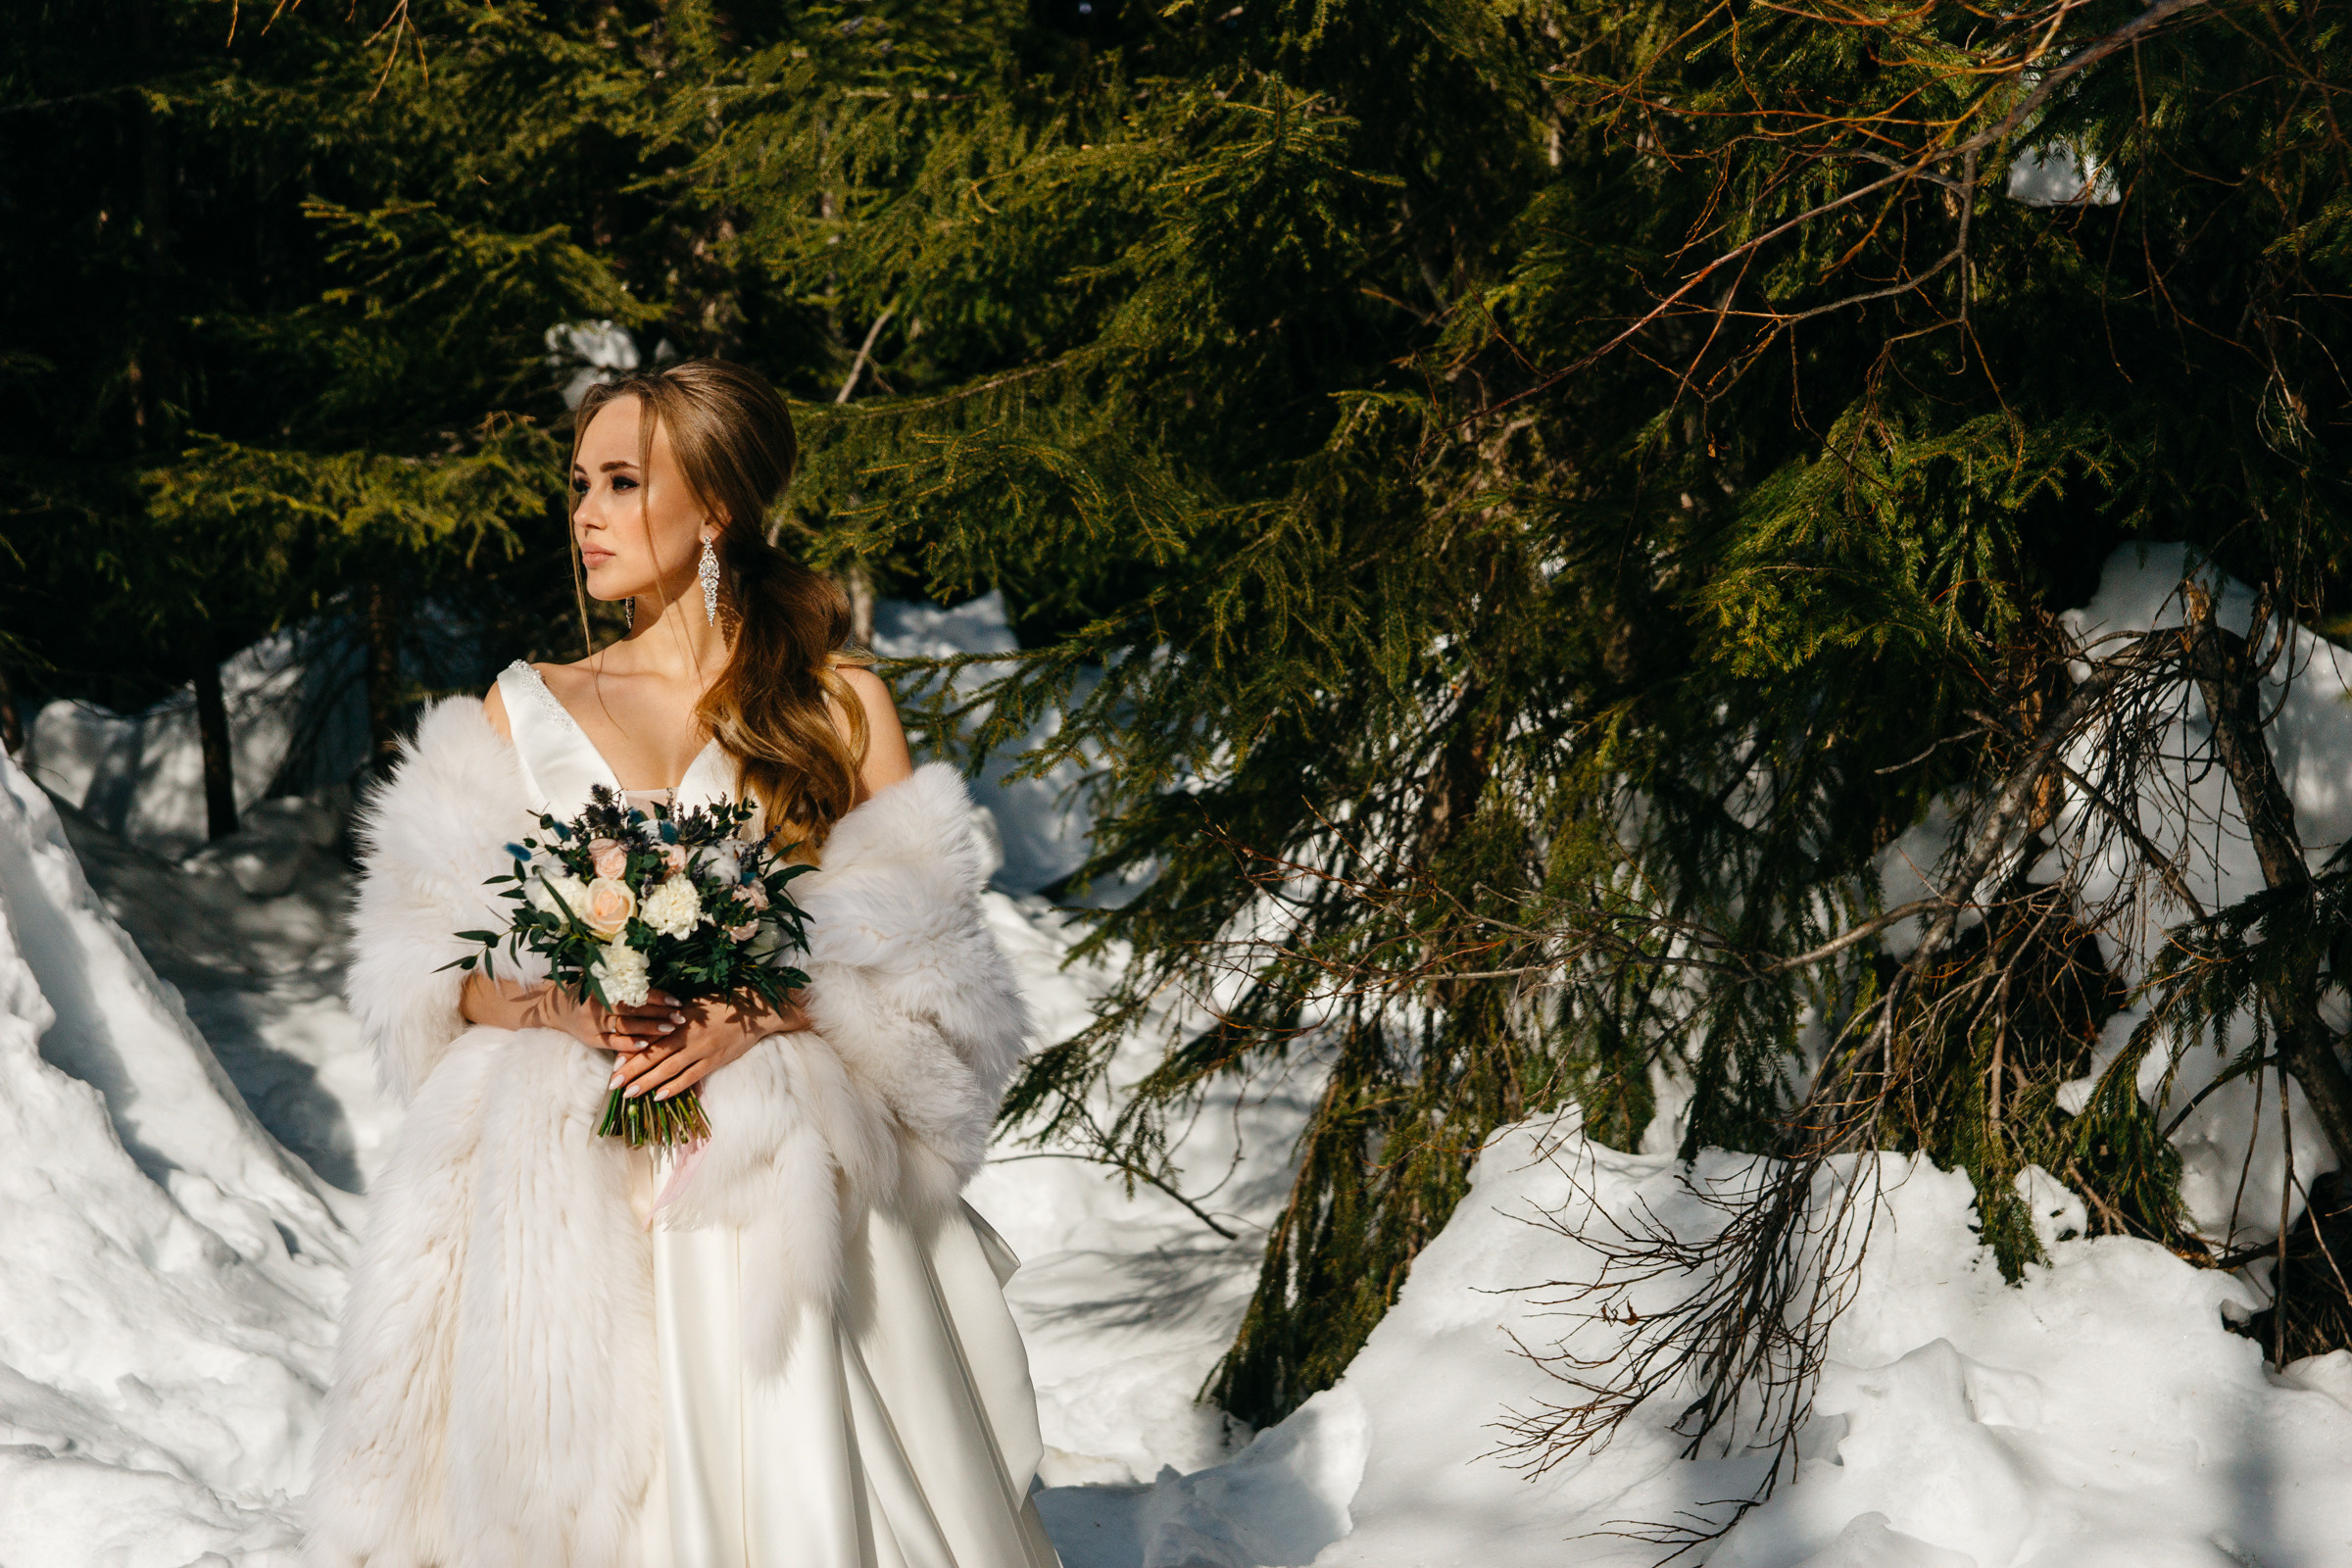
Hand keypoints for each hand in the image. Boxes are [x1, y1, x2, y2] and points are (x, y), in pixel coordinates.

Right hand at [562, 986, 687, 1056]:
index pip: (634, 993)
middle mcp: (598, 1006)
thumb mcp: (599, 978)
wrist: (556, 1008)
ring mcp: (594, 1025)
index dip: (657, 997)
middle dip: (659, 1014)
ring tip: (671, 1029)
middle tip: (681, 1017)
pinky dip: (629, 1045)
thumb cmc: (585, 989)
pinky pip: (612, 1043)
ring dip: (649, 1029)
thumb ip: (622, 977)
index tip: (676, 1000)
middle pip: (634, 1011)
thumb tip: (655, 970)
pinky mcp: (592, 1040)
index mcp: (603, 987)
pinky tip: (646, 1046)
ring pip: (626, 1027)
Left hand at [610, 990, 810, 1102]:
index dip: (632, 1051)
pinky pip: (691, 1077)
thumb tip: (650, 1030)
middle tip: (612, 1084)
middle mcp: (688, 1034)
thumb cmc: (723, 1003)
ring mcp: (702, 1049)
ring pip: (669, 1069)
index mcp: (680, 1018)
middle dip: (632, 1070)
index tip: (614, 1063)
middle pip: (654, 1055)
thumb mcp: (694, 1004)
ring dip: (647, 1082)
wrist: (755, 1010)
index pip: (651, 1038)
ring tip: (628, 1094)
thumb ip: (673, 1017)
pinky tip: (659, 1096)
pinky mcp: (715, 1060)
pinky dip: (674, 1087)